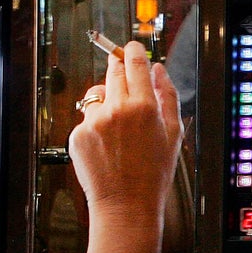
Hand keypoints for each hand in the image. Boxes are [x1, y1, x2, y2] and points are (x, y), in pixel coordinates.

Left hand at [68, 40, 182, 229]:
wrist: (126, 205)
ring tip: (117, 124)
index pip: (134, 62)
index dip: (132, 50)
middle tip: (123, 73)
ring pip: (97, 94)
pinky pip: (87, 118)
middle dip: (118, 68)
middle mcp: (117, 109)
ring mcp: (94, 122)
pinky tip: (107, 145)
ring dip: (106, 98)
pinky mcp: (77, 135)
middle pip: (113, 71)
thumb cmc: (154, 173)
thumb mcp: (174, 132)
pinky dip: (96, 124)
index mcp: (144, 106)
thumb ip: (168, 95)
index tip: (131, 47)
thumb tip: (158, 70)